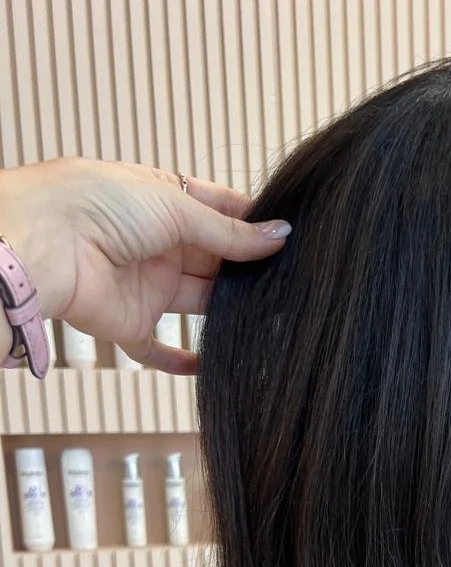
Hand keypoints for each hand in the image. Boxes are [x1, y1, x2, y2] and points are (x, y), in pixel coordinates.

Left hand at [0, 157, 290, 373]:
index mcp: (162, 200)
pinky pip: (160, 350)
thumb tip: (279, 237)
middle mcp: (156, 244)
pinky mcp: (130, 324)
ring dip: (230, 310)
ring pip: (198, 302)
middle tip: (290, 279)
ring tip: (273, 315)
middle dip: (247, 267)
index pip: (218, 211)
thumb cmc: (98, 204)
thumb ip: (229, 232)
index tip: (287, 236)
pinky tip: (216, 365)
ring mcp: (144, 285)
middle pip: (214, 259)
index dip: (251, 222)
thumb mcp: (175, 206)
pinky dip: (186, 362)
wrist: (44, 244)